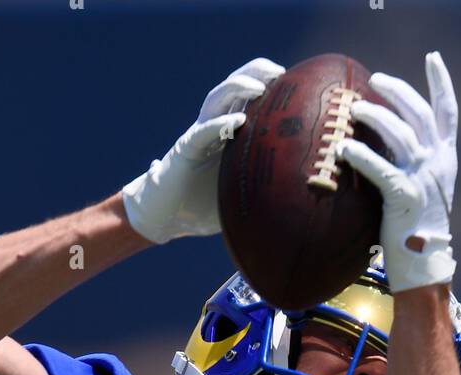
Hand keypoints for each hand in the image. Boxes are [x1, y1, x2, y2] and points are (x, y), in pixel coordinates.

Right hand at [122, 57, 284, 244]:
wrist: (165, 216)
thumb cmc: (201, 207)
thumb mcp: (239, 195)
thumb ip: (261, 189)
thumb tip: (295, 199)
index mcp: (228, 135)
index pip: (248, 100)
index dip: (268, 86)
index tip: (293, 83)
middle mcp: (213, 127)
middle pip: (233, 88)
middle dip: (256, 73)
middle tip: (280, 72)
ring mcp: (199, 135)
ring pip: (217, 99)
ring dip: (237, 87)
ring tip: (259, 87)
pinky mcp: (187, 149)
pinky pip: (204, 131)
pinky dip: (221, 124)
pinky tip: (239, 119)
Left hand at [337, 51, 457, 291]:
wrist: (424, 267)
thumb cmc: (415, 233)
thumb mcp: (419, 192)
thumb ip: (408, 166)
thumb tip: (380, 146)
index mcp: (445, 160)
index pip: (447, 112)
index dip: (441, 82)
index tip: (433, 58)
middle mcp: (437, 164)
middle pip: (419, 112)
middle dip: (397, 90)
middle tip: (375, 79)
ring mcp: (423, 179)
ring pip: (400, 133)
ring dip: (375, 116)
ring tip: (354, 110)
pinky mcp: (405, 196)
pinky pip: (380, 167)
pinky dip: (360, 155)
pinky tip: (344, 148)